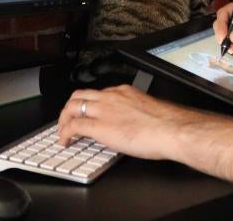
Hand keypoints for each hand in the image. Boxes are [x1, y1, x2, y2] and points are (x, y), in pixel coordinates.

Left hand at [57, 86, 194, 159]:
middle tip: (67, 120)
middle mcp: (111, 97)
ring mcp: (103, 109)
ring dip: (63, 118)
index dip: (88, 104)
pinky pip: (74, 126)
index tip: (87, 113)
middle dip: (69, 107)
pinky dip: (64, 133)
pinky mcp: (98, 126)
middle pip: (80, 95)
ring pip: (72, 106)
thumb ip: (134, 112)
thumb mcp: (148, 111)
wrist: (170, 130)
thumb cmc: (166, 124)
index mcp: (124, 92)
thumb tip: (131, 123)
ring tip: (62, 131)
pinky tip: (65, 140)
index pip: (97, 94)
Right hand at [212, 0, 232, 56]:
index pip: (224, 13)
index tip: (224, 37)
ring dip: (224, 40)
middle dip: (221, 33)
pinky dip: (228, 44)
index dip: (221, 24)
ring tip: (231, 50)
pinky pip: (227, 38)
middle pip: (220, 22)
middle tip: (225, 45)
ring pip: (222, 31)